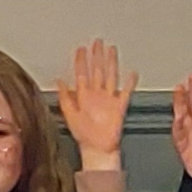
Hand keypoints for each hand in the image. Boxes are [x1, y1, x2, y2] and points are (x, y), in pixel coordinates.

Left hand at [60, 41, 129, 167]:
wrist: (97, 150)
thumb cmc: (84, 135)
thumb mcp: (69, 115)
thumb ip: (64, 97)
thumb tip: (59, 81)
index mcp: (84, 96)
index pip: (82, 73)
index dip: (81, 61)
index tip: (81, 49)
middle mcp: (97, 95)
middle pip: (97, 70)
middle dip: (97, 56)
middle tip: (97, 42)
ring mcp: (109, 100)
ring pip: (110, 76)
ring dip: (111, 63)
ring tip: (111, 50)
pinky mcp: (119, 107)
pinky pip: (126, 92)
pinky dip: (130, 83)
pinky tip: (132, 73)